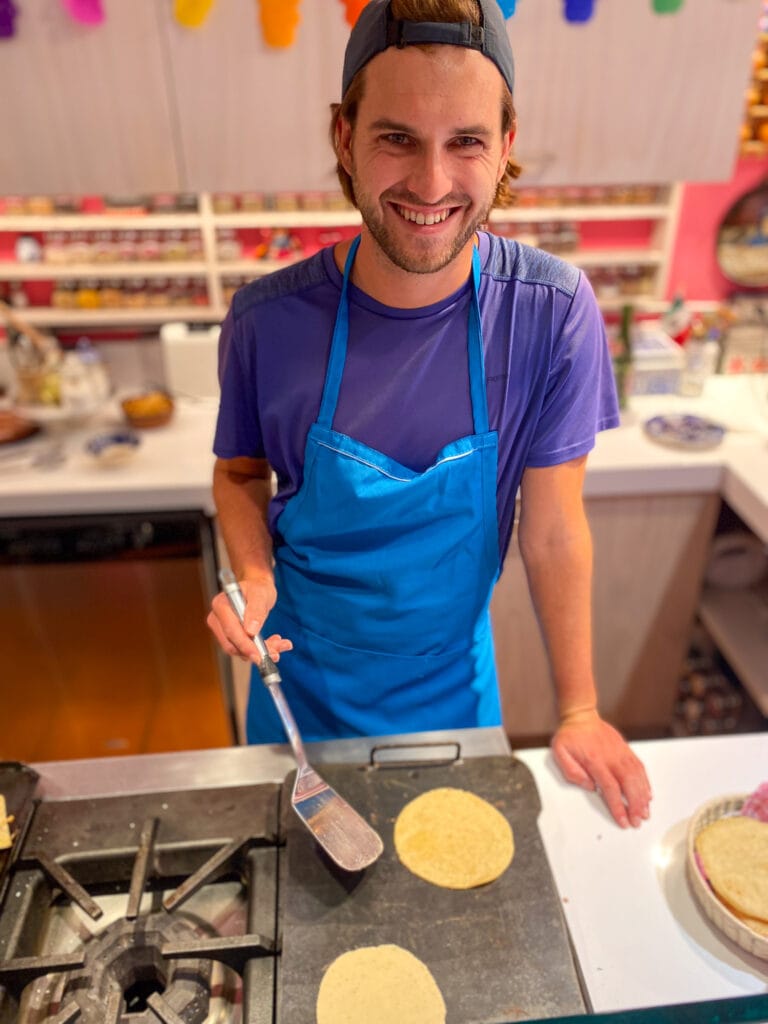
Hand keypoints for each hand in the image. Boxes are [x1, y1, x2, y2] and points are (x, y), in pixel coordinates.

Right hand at [207, 573, 292, 663]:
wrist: (258, 589)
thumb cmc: (257, 588)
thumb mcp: (260, 594)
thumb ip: (255, 611)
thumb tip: (250, 631)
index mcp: (221, 605)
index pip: (230, 630)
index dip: (244, 645)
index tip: (259, 655)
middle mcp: (218, 619)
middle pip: (232, 644)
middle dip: (255, 651)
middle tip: (275, 653)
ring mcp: (223, 630)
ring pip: (240, 650)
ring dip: (262, 651)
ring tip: (281, 644)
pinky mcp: (231, 637)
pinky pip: (245, 649)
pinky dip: (261, 649)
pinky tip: (275, 643)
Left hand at [550, 709, 651, 828]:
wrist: (581, 716)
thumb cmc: (570, 735)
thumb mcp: (560, 753)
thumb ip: (572, 772)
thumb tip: (589, 787)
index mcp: (595, 761)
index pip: (611, 788)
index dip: (618, 806)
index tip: (623, 820)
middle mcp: (611, 757)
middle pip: (629, 784)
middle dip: (635, 805)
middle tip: (637, 820)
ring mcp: (621, 753)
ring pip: (637, 777)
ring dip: (643, 796)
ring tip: (645, 811)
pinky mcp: (626, 749)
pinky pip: (639, 767)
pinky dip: (645, 781)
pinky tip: (647, 793)